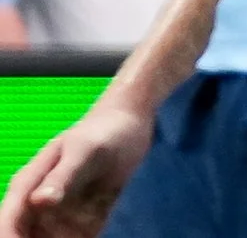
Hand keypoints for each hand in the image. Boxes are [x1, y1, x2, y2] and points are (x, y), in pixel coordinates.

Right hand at [0, 99, 151, 237]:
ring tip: (84, 229)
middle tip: (68, 237)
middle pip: (27, 237)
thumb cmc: (103, 133)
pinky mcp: (85, 220)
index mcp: (28, 186)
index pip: (9, 222)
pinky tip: (95, 226)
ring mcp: (61, 214)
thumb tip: (38, 201)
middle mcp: (39, 205)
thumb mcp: (84, 151)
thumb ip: (63, 176)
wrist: (130, 125)